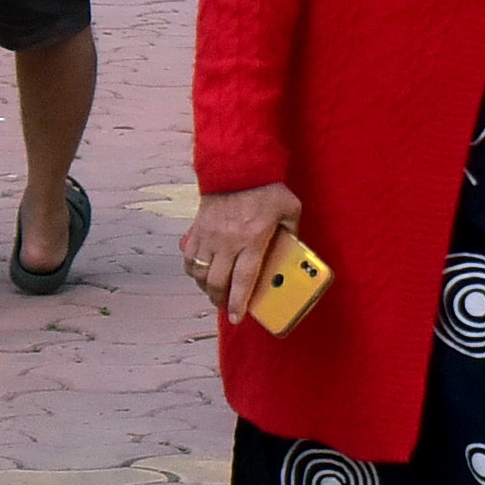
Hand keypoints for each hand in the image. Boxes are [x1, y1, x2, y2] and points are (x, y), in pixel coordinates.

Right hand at [185, 182, 301, 323]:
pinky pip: (189, 258)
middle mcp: (228, 242)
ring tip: (214, 292)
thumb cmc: (266, 187)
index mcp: (252, 239)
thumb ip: (292, 230)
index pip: (243, 280)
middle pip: (218, 282)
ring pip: (200, 273)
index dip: (238, 303)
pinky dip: (193, 270)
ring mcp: (209, 236)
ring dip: (206, 287)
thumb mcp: (289, 208)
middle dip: (220, 300)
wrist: (236, 166)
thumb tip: (294, 248)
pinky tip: (201, 273)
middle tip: (226, 306)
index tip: (236, 318)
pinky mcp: (197, 229)